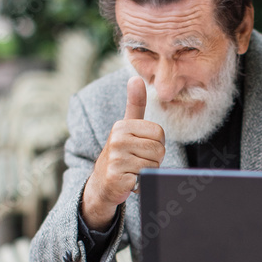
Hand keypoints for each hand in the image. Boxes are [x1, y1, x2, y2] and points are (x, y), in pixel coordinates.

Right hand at [82, 77, 164, 228]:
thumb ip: (135, 104)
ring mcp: (115, 158)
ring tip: (132, 170)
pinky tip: (129, 181)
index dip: (156, 144)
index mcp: (122, 126)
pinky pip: (144, 178)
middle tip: (137, 161)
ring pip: (153, 165)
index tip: (142, 148)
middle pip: (159, 149)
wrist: (102, 184)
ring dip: (146, 171)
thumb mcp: (126, 128)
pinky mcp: (116, 177)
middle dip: (153, 159)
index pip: (159, 133)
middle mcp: (117, 140)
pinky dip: (140, 184)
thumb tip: (135, 77)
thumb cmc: (121, 154)